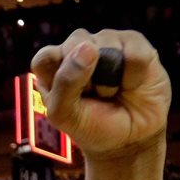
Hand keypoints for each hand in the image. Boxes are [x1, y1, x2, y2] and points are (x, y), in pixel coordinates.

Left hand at [30, 29, 170, 159]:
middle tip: (92, 96)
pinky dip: (133, 76)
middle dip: (86, 78)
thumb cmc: (92, 126)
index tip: (70, 97)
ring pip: (106, 46)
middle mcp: (76, 49)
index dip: (59, 76)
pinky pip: (134, 53)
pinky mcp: (134, 42)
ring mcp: (106, 42)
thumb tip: (87, 47)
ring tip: (111, 91)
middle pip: (76, 45)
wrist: (130, 138)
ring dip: (110, 80)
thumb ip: (65, 83)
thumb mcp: (66, 116)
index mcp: (52, 67)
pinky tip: (130, 84)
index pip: (45, 57)